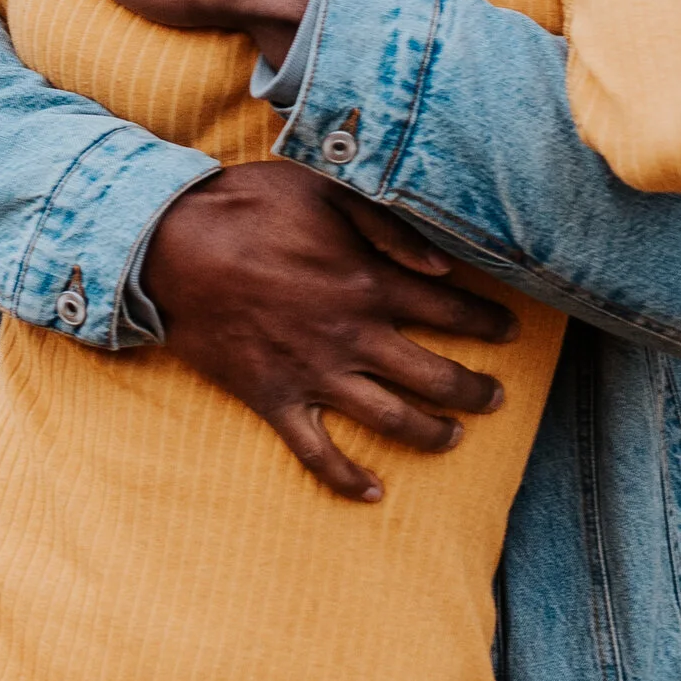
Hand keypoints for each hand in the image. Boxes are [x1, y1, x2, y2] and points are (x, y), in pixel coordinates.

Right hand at [144, 165, 516, 502]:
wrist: (170, 247)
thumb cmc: (248, 207)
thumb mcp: (324, 188)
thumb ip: (389, 224)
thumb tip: (444, 262)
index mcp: (370, 282)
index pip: (452, 310)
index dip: (488, 323)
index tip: (510, 332)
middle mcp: (353, 336)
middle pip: (436, 377)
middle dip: (476, 391)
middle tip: (496, 398)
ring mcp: (315, 374)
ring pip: (393, 419)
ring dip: (433, 434)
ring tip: (454, 438)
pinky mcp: (275, 400)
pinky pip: (318, 452)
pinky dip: (348, 478)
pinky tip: (374, 492)